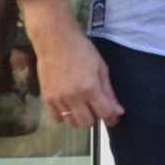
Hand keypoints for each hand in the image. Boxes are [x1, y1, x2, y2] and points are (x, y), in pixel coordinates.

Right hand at [16, 0, 120, 128]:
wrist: (55, 41)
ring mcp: (58, 99)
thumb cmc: (82, 50)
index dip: (113, 118)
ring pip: (72, 123)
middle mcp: (74, 97)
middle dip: (96, 119)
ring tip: (82, 107)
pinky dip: (64, 117)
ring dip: (80, 119)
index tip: (115, 118)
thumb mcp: (101, 67)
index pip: (105, 114)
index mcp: (90, 88)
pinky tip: (68, 107)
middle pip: (87, 123)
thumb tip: (118, 111)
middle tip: (96, 108)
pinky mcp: (46, 99)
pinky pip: (56, 119)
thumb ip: (109, 91)